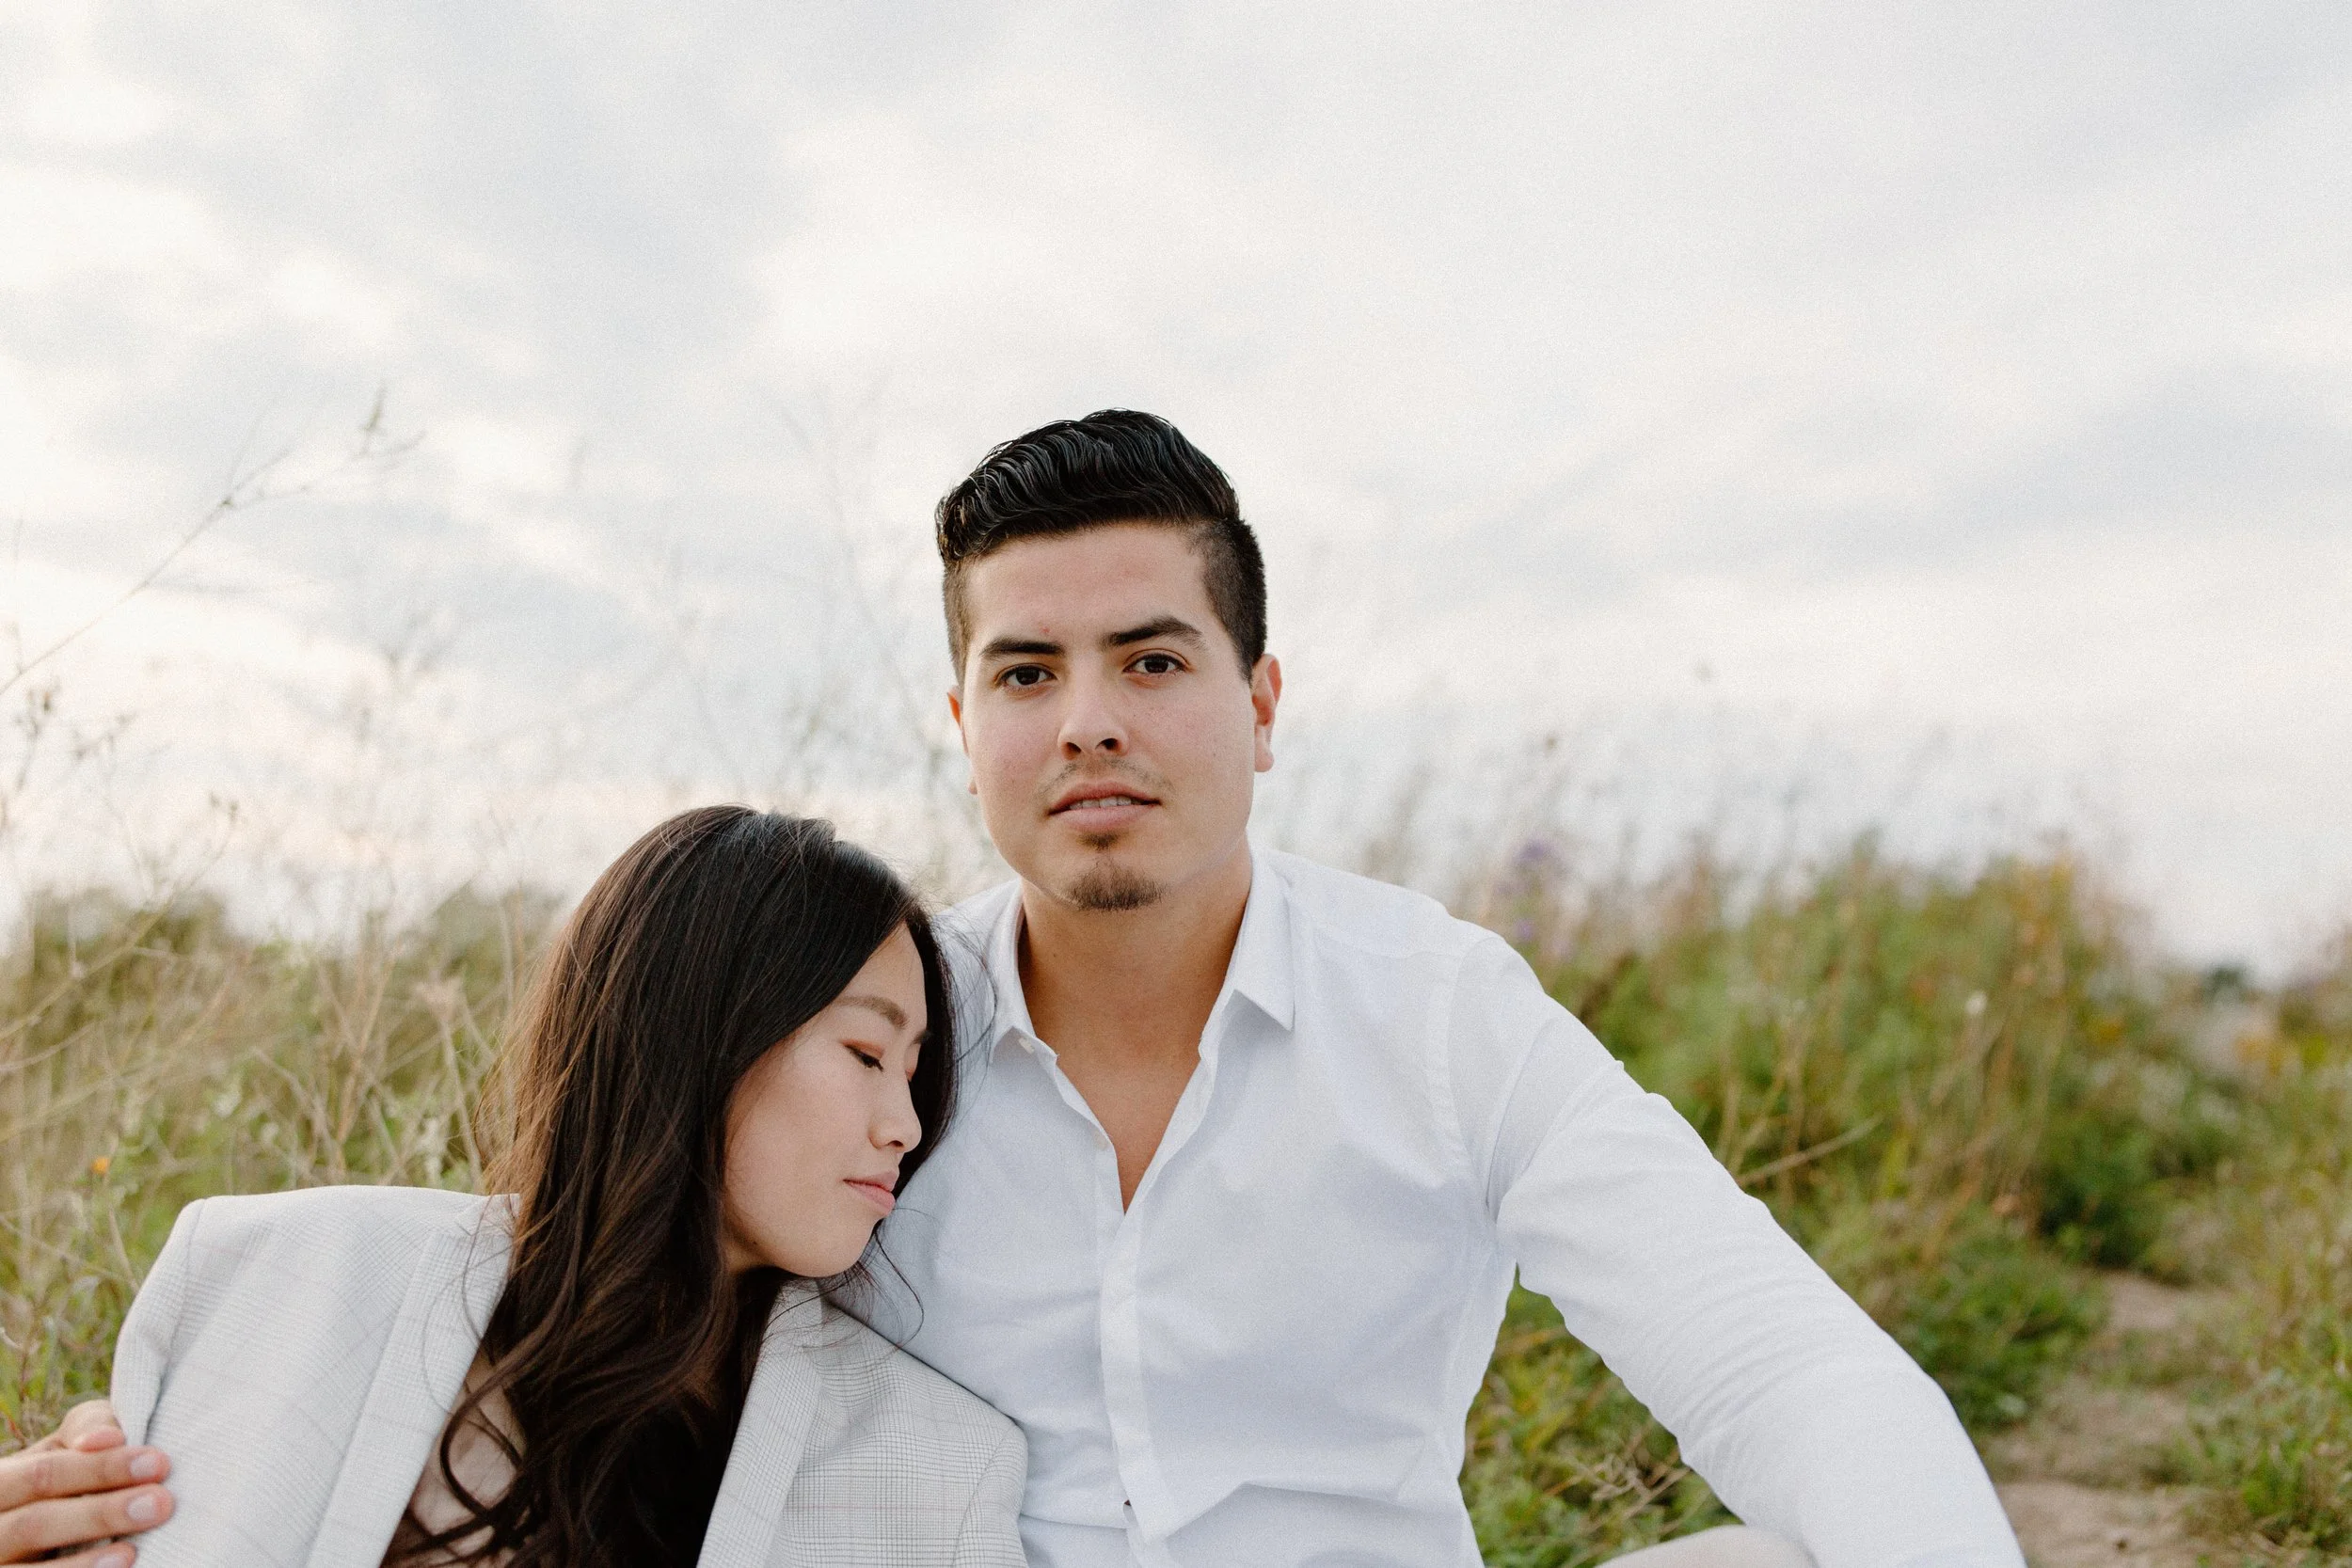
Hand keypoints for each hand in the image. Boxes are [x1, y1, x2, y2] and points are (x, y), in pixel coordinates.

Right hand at [0, 1400, 172, 1564]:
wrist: (38, 1529)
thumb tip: (109, 1438)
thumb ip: (88, 1428)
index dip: (97, 1468)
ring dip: (84, 1561)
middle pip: (35, 1522)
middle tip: (161, 1503)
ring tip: (131, 1552)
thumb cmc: (62, 1475)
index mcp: (0, 1480)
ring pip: (30, 1566)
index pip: (41, 1474)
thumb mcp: (65, 1445)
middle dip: (100, 1513)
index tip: (157, 1463)